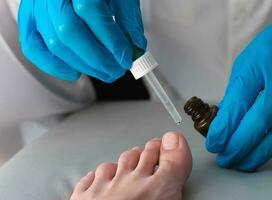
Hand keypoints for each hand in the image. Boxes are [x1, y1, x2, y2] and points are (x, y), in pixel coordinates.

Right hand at [18, 0, 145, 81]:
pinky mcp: (30, 18)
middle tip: (116, 70)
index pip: (92, 11)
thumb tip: (136, 47)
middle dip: (97, 59)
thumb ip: (128, 18)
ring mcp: (37, 6)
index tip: (126, 58)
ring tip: (103, 72)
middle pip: (69, 32)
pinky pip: (33, 47)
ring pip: (54, 44)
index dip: (111, 40)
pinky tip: (75, 72)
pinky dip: (54, 65)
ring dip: (82, 66)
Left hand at [206, 5, 271, 170]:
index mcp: (259, 66)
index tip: (214, 143)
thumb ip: (237, 92)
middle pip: (257, 125)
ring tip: (243, 162)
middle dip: (237, 149)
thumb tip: (226, 123)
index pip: (236, 107)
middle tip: (225, 159)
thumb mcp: (248, 62)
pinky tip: (269, 152)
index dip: (222, 131)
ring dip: (258, 154)